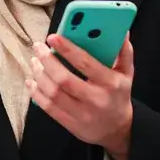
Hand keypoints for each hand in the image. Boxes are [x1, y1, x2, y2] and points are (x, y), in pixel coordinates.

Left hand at [25, 34, 134, 159]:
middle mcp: (96, 99)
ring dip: (39, 75)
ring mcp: (82, 114)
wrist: (118, 129)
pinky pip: (48, 107)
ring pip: (53, 93)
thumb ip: (123, 51)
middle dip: (47, 61)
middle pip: (64, 79)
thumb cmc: (118, 94)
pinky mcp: (70, 123)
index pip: (86, 64)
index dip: (67, 49)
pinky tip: (32, 81)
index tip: (52, 37)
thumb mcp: (127, 73)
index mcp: (111, 83)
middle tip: (38, 47)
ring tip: (35, 61)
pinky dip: (36, 93)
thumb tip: (121, 30)